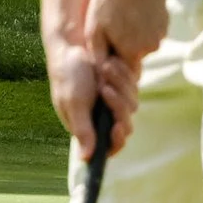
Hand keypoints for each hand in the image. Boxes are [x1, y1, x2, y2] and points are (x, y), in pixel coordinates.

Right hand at [47, 32, 136, 154]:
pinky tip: (110, 62)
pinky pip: (134, 86)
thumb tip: (85, 158)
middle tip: (104, 88)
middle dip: (118, 106)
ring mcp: (115, 100)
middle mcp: (103, 116)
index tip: (117, 126)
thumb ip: (82, 130)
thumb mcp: (73, 103)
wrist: (72, 43)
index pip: (110, 146)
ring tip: (103, 68)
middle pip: (125, 125)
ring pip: (132, 104)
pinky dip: (124, 74)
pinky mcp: (124, 84)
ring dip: (119, 85)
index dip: (116, 141)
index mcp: (89, 126)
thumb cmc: (67, 75)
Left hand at [82, 0, 168, 83]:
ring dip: (133, 34)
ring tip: (122, 12)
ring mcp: (162, 34)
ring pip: (143, 43)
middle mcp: (152, 47)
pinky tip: (133, 6)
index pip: (124, 72)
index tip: (106, 45)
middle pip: (134, 57)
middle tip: (111, 24)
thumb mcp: (95, 26)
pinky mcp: (166, 21)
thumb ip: (99, 53)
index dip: (113, 63)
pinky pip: (151, 30)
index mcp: (133, 51)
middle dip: (122, 47)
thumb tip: (102, 72)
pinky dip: (142, 23)